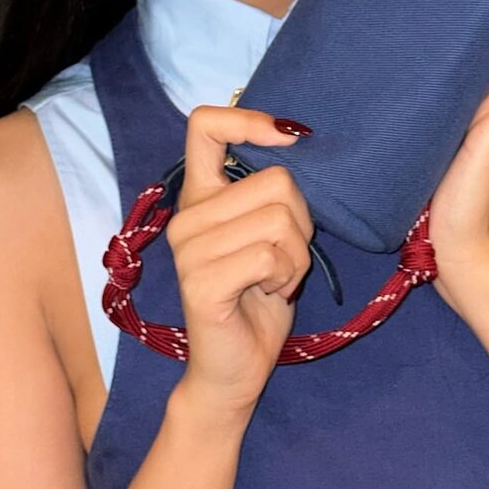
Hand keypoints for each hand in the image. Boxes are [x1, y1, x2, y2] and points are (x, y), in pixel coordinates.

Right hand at [165, 106, 312, 418]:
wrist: (234, 369)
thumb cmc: (258, 296)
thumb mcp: (267, 232)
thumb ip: (270, 192)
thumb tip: (294, 137)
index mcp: (200, 196)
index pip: (205, 125)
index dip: (250, 119)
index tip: (287, 138)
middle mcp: (187, 216)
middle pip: (277, 180)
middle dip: (301, 222)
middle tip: (283, 258)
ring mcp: (189, 249)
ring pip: (280, 219)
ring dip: (296, 256)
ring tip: (275, 279)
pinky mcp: (201, 282)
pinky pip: (270, 256)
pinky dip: (286, 276)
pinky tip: (269, 295)